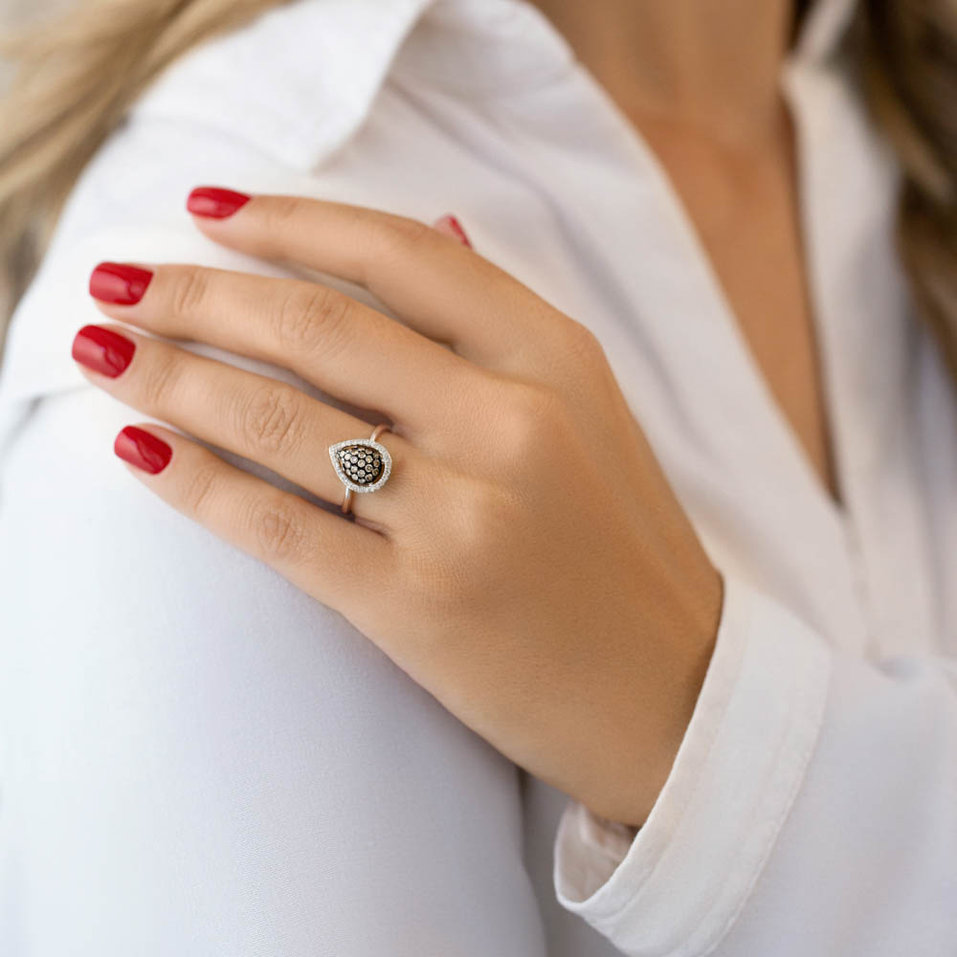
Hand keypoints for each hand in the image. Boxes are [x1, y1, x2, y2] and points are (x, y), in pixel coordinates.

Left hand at [73, 187, 722, 826]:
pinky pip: (278, 527)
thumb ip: (502, 325)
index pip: (399, 255)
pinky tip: (139, 452)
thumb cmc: (622, 548)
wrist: (672, 691)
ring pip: (283, 421)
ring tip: (104, 351)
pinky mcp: (418, 608)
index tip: (208, 209)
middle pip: (321, 327)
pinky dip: (196, 483)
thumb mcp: (590, 411)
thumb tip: (428, 228)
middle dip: (199, 293)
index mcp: (557, 358)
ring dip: (173, 376)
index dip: (289, 220)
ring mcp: (465, 517)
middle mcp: (511, 423)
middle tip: (120, 278)